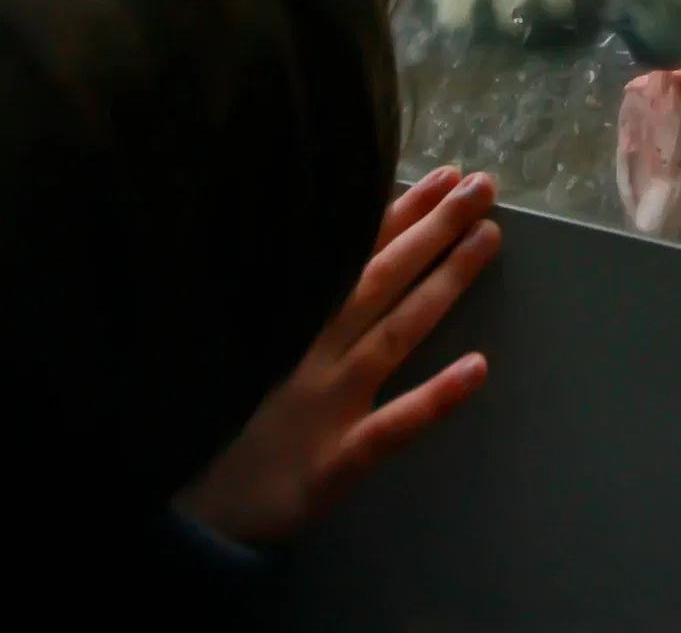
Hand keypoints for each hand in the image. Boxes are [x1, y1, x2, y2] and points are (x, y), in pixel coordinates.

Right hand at [177, 164, 500, 545]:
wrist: (187, 512)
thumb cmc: (230, 420)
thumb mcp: (254, 343)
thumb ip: (296, 300)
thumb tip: (341, 244)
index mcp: (296, 321)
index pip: (357, 254)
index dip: (403, 212)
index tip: (446, 174)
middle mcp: (314, 351)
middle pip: (383, 279)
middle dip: (435, 229)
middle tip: (484, 185)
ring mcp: (328, 405)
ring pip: (395, 333)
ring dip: (444, 285)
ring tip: (487, 239)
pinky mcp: (335, 462)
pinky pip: (392, 426)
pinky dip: (434, 397)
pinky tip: (477, 368)